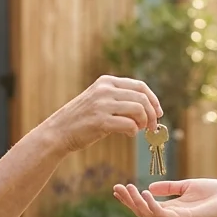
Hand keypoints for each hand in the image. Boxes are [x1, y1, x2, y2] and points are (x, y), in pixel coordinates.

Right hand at [36, 75, 161, 155]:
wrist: (58, 131)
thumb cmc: (82, 119)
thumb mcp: (99, 100)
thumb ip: (120, 99)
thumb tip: (148, 108)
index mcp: (106, 82)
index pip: (140, 86)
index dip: (153, 99)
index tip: (158, 112)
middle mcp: (104, 90)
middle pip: (142, 97)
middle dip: (152, 113)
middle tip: (152, 126)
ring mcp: (102, 105)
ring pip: (138, 109)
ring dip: (144, 122)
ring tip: (140, 130)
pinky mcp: (100, 121)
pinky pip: (129, 125)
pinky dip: (134, 131)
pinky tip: (129, 134)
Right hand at [112, 179, 216, 216]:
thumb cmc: (216, 195)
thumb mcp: (188, 186)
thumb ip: (170, 188)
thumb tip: (150, 187)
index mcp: (172, 209)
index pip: (146, 206)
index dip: (131, 198)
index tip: (118, 188)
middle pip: (143, 212)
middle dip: (129, 201)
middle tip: (117, 188)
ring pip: (150, 214)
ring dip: (136, 202)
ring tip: (127, 188)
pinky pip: (163, 214)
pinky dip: (152, 205)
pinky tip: (144, 193)